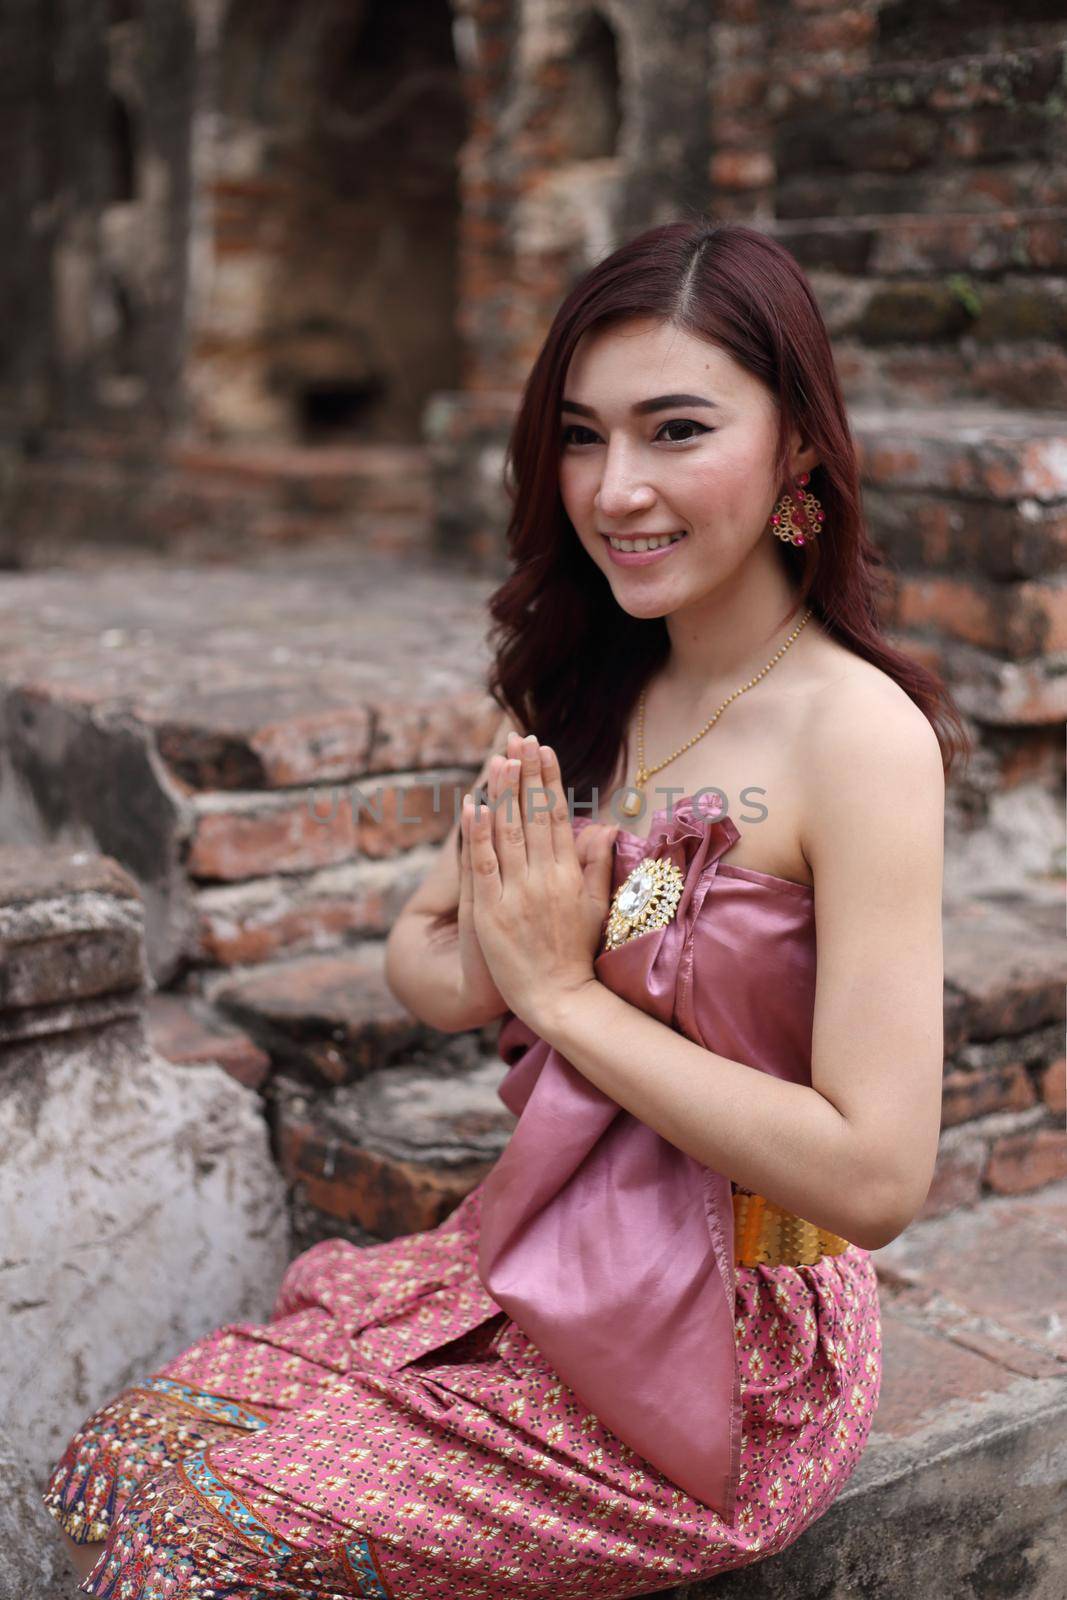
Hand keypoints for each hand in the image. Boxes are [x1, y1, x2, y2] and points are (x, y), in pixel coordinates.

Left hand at [460, 733, 618, 1030]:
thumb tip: (602, 825)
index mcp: (569, 875)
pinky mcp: (489, 912)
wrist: (557, 998)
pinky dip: (476, 834)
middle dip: (526, 774)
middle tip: (521, 739)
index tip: (544, 751)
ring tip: (498, 759)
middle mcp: (543, 879)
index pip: (557, 817)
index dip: (549, 781)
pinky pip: (482, 864)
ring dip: (501, 793)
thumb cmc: (578, 954)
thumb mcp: (597, 907)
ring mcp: (515, 895)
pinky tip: (471, 806)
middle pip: (531, 816)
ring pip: (506, 833)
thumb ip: (598, 864)